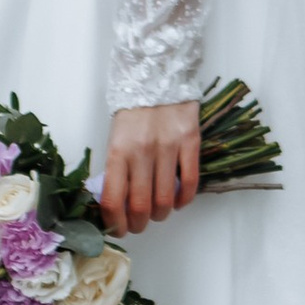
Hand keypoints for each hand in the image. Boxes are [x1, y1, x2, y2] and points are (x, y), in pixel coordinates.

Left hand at [103, 99, 200, 234]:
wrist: (158, 75)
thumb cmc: (133, 110)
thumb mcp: (115, 138)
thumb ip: (117, 169)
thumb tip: (117, 204)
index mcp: (118, 150)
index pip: (113, 200)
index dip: (115, 223)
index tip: (118, 229)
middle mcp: (142, 151)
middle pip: (141, 206)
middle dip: (139, 224)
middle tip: (139, 225)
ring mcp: (169, 147)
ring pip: (165, 199)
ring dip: (161, 214)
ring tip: (158, 211)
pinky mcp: (191, 142)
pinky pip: (190, 182)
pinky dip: (184, 200)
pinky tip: (178, 200)